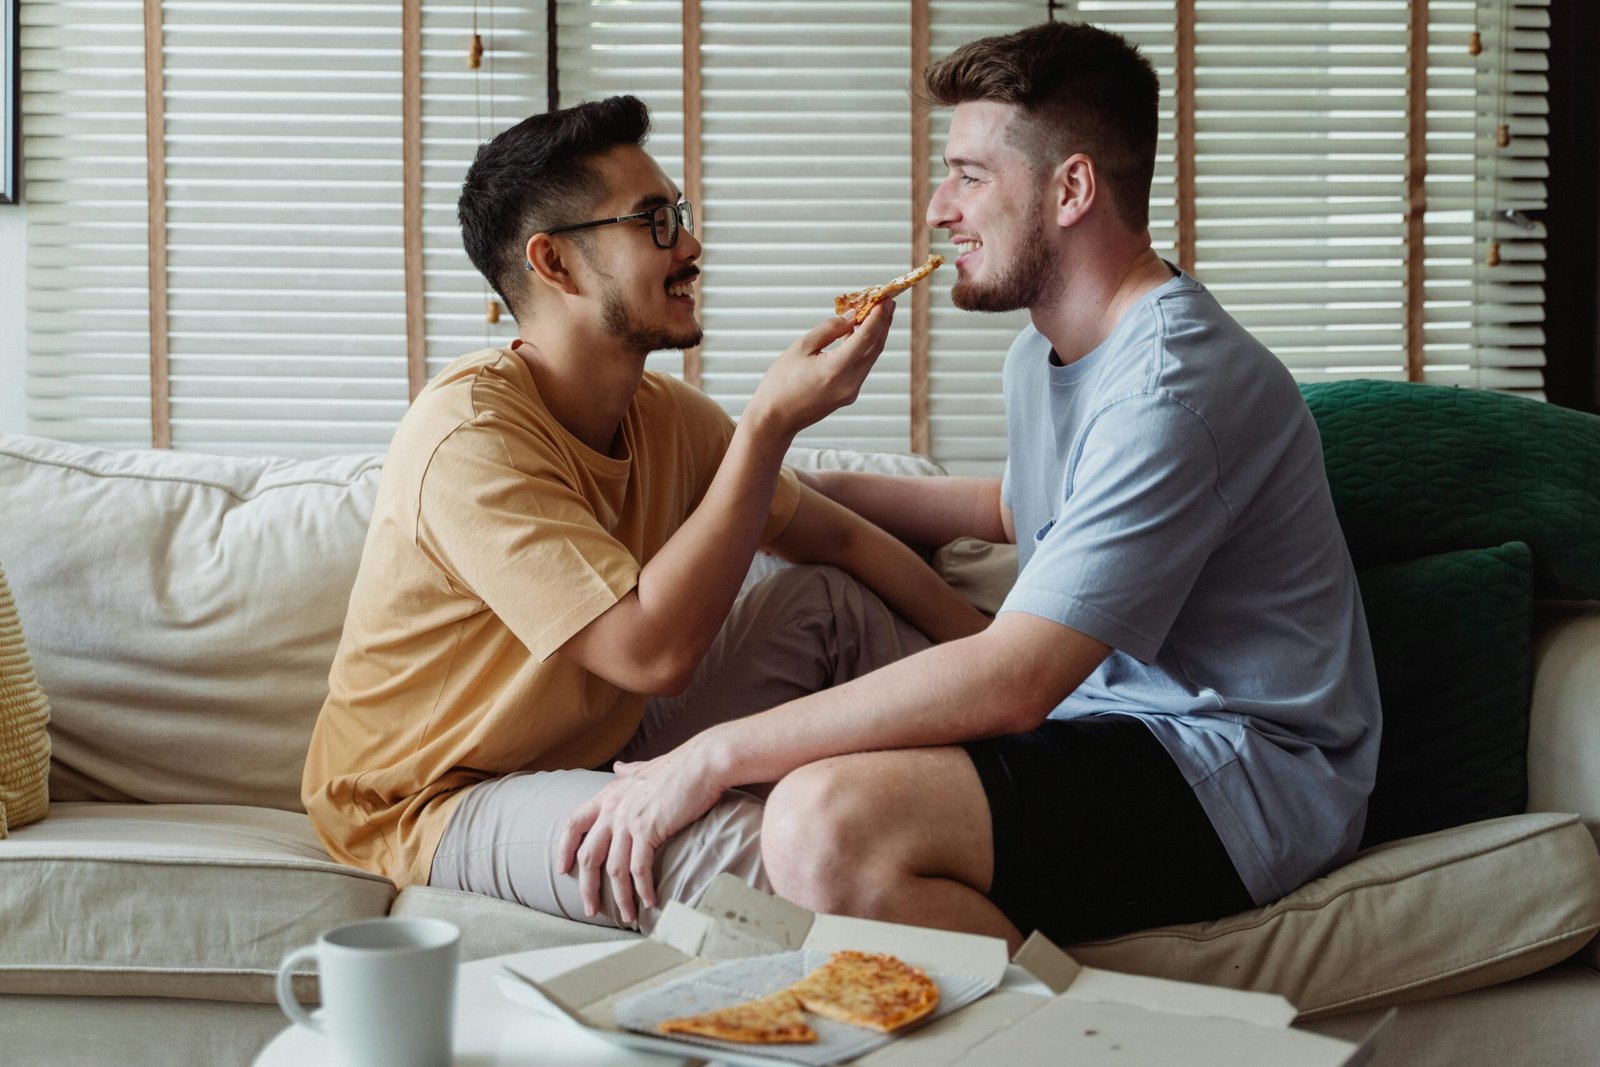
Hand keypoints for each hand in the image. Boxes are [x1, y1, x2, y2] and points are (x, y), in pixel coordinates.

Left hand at [555, 746, 725, 924]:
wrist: (702, 763)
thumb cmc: (679, 766)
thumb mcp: (645, 767)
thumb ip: (628, 771)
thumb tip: (619, 767)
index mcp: (608, 795)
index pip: (573, 824)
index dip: (565, 849)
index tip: (563, 870)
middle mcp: (612, 809)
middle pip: (589, 856)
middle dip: (588, 888)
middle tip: (591, 909)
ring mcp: (628, 821)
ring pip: (614, 869)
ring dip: (620, 897)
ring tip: (627, 915)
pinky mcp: (648, 830)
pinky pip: (639, 869)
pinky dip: (642, 890)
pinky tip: (650, 901)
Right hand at [747, 300, 895, 438]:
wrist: (775, 419)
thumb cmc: (781, 383)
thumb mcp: (801, 348)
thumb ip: (829, 330)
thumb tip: (852, 317)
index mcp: (836, 369)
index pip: (866, 337)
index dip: (879, 315)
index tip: (885, 298)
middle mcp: (849, 382)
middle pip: (875, 347)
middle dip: (884, 323)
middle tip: (888, 301)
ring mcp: (851, 392)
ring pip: (870, 358)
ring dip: (875, 335)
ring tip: (876, 314)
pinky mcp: (848, 396)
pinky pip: (861, 367)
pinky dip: (864, 349)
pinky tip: (859, 335)